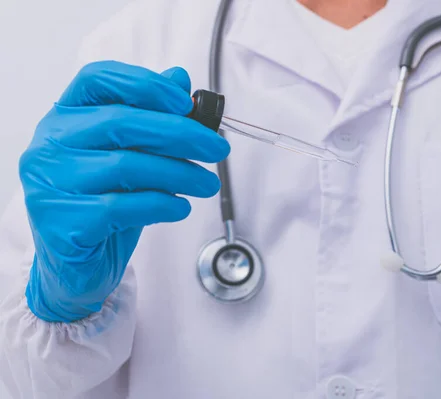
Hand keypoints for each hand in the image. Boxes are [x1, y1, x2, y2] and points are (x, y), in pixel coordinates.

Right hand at [19, 61, 229, 322]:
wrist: (77, 265)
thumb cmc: (104, 203)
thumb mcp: (129, 156)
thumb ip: (150, 117)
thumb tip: (179, 79)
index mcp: (64, 117)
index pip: (97, 78)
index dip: (145, 84)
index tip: (186, 102)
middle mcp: (50, 144)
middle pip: (120, 122)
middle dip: (181, 133)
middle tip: (217, 149)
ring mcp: (49, 184)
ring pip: (126, 165)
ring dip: (180, 173)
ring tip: (207, 183)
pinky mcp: (61, 223)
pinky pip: (122, 207)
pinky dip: (162, 204)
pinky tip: (180, 207)